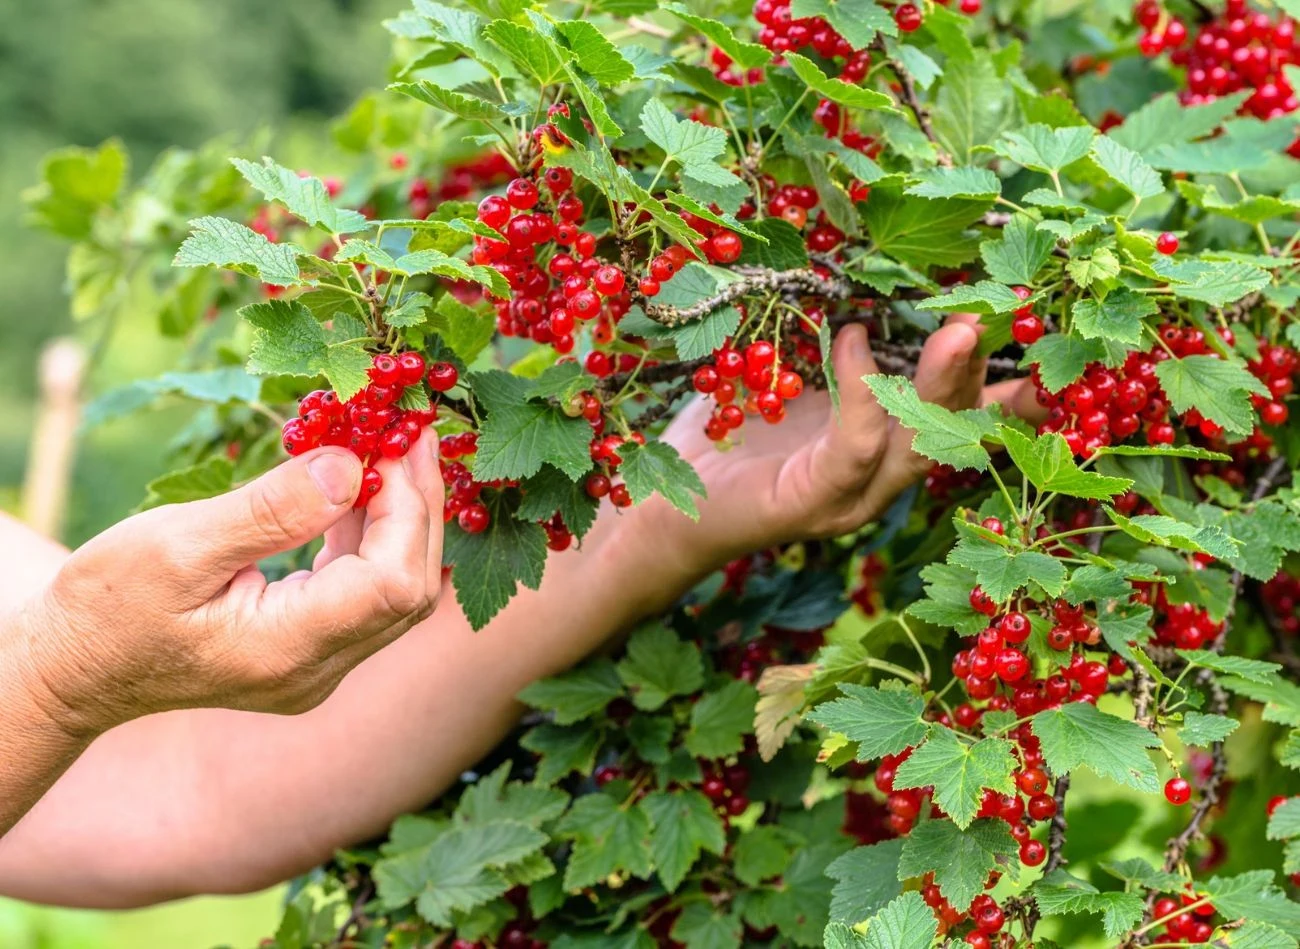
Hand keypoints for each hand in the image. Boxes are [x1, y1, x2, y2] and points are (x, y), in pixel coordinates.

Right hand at [14, 440, 443, 736]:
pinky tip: (360, 487)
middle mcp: (316, 670)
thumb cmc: (108, 606)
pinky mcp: (311, 650)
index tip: (392, 443)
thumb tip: (351, 465)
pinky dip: (373, 536)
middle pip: (409, 590)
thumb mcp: (176, 545)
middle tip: (413, 432)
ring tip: (394, 447)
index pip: (392, 584)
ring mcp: (318, 666)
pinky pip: (367, 593)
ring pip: (397, 593)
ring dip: (403, 518)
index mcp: (286, 650)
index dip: (408, 510)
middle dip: (420, 506)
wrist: (73, 668)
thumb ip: (271, 510)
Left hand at [641, 316, 1041, 580]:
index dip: (1005, 379)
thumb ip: (832, 331)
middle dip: (984, 371)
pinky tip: (852, 343)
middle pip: (951, 428)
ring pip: (917, 445)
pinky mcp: (809, 505)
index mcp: (882, 446)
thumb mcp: (784, 370)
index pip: (959, 416)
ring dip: (943, 387)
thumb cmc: (725, 426)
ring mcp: (848, 497)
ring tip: (962, 331)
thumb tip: (865, 260)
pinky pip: (853, 450)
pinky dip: (861, 395)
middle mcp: (878, 478)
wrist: (658, 499)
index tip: (1039, 327)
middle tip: (1007, 314)